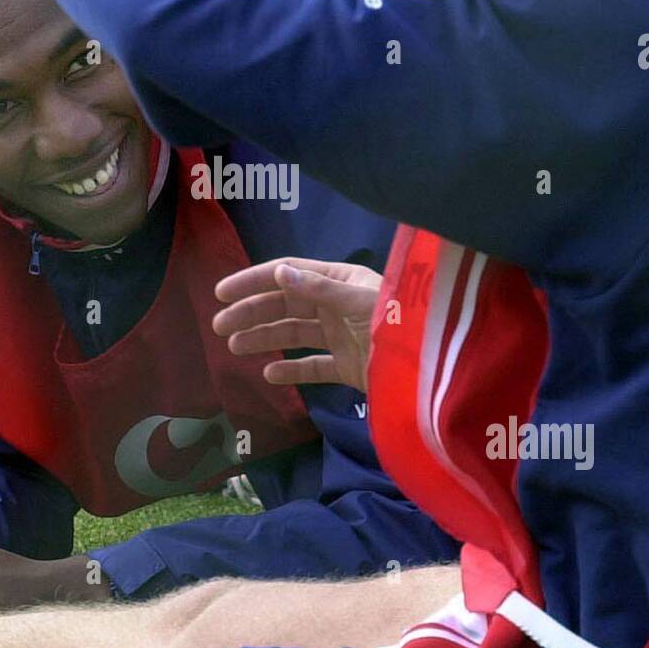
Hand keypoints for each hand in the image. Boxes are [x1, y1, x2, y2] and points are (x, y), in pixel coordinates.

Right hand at [213, 258, 383, 392]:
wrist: (429, 369)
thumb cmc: (397, 324)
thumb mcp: (358, 301)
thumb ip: (318, 289)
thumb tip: (280, 272)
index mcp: (339, 281)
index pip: (287, 274)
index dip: (253, 282)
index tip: (222, 293)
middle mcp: (337, 305)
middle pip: (285, 305)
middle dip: (251, 313)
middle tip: (219, 327)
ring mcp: (341, 336)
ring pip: (294, 334)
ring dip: (263, 338)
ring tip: (234, 348)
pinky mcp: (348, 366)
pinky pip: (313, 366)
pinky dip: (291, 370)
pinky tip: (269, 375)